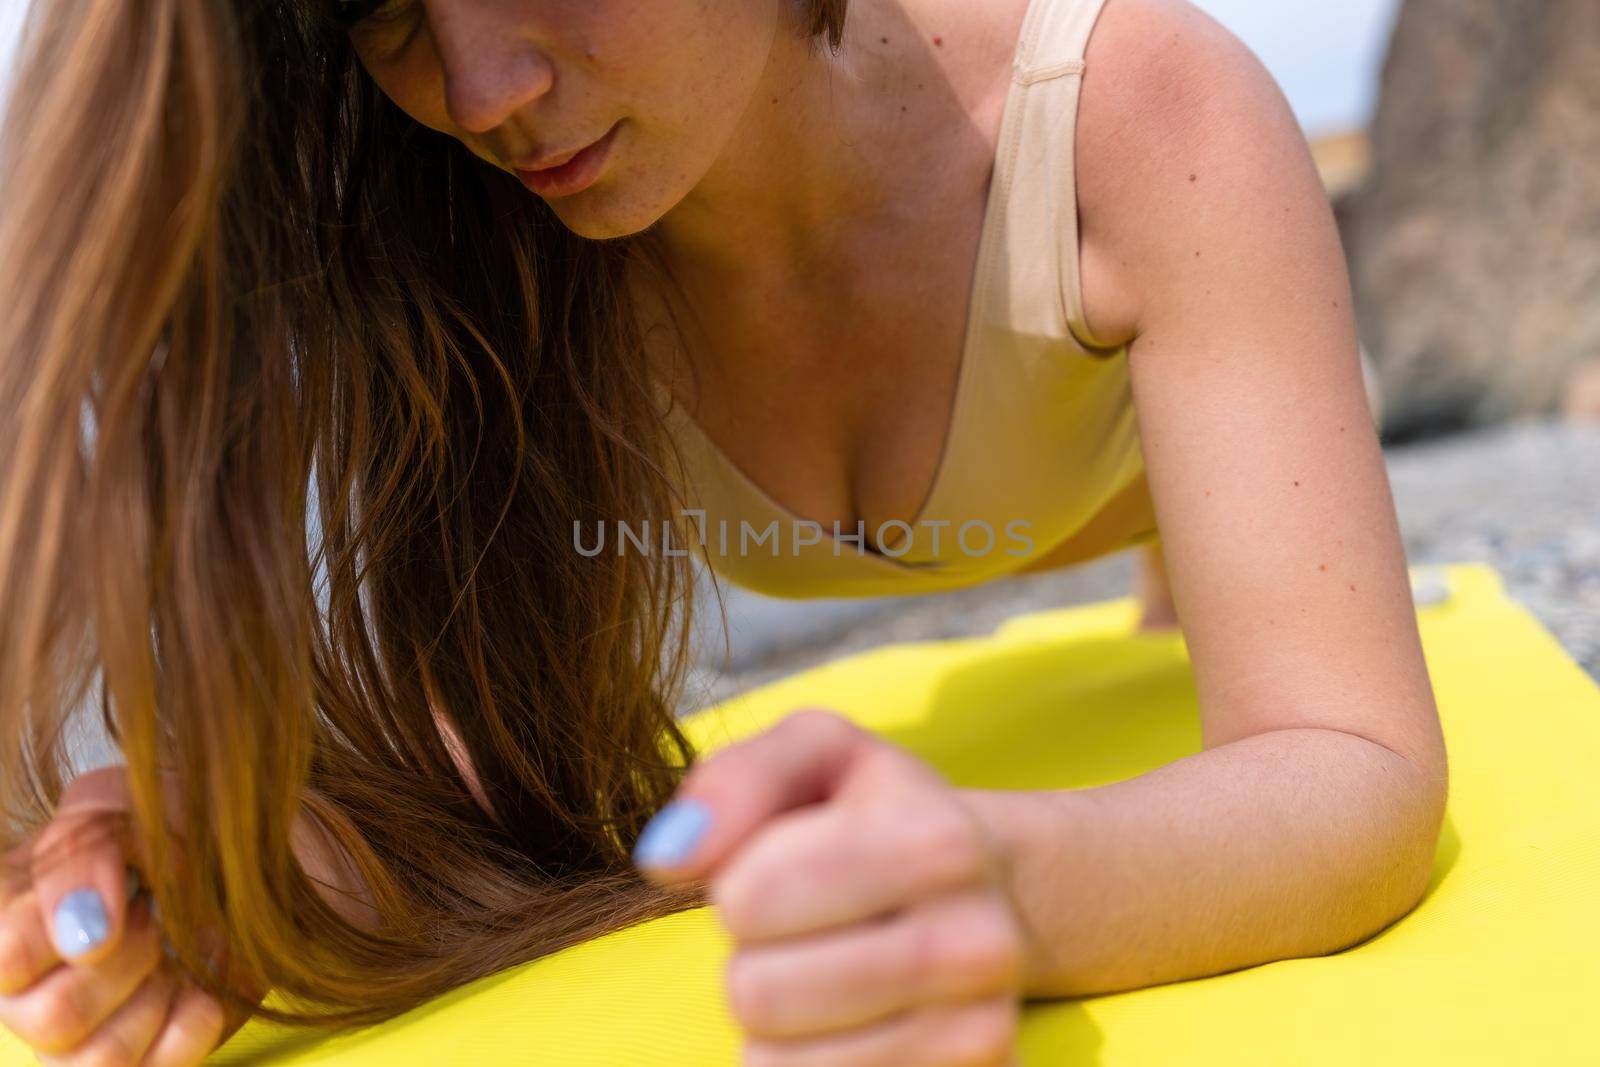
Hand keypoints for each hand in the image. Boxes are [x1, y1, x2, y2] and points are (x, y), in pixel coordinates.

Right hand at [0, 766, 255, 1064]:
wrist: (222, 853)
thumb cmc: (155, 828)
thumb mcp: (118, 813)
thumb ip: (86, 857)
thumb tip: (87, 929)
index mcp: (11, 929)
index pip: (7, 958)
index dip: (68, 930)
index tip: (125, 895)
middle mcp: (30, 997)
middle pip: (54, 1020)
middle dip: (129, 958)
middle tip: (157, 916)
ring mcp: (83, 1038)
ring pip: (101, 1059)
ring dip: (158, 994)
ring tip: (173, 949)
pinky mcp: (144, 1058)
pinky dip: (194, 1022)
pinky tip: (200, 983)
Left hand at [635, 709, 1027, 1066]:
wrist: (991, 889)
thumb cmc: (876, 811)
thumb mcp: (815, 751)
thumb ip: (736, 778)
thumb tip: (667, 857)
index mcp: (938, 841)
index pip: (751, 899)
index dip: (736, 884)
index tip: (777, 867)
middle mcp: (976, 944)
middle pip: (757, 995)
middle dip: (751, 958)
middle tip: (799, 931)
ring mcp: (978, 1033)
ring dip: (771, 1024)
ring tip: (822, 972)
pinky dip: (801, 1066)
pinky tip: (846, 1023)